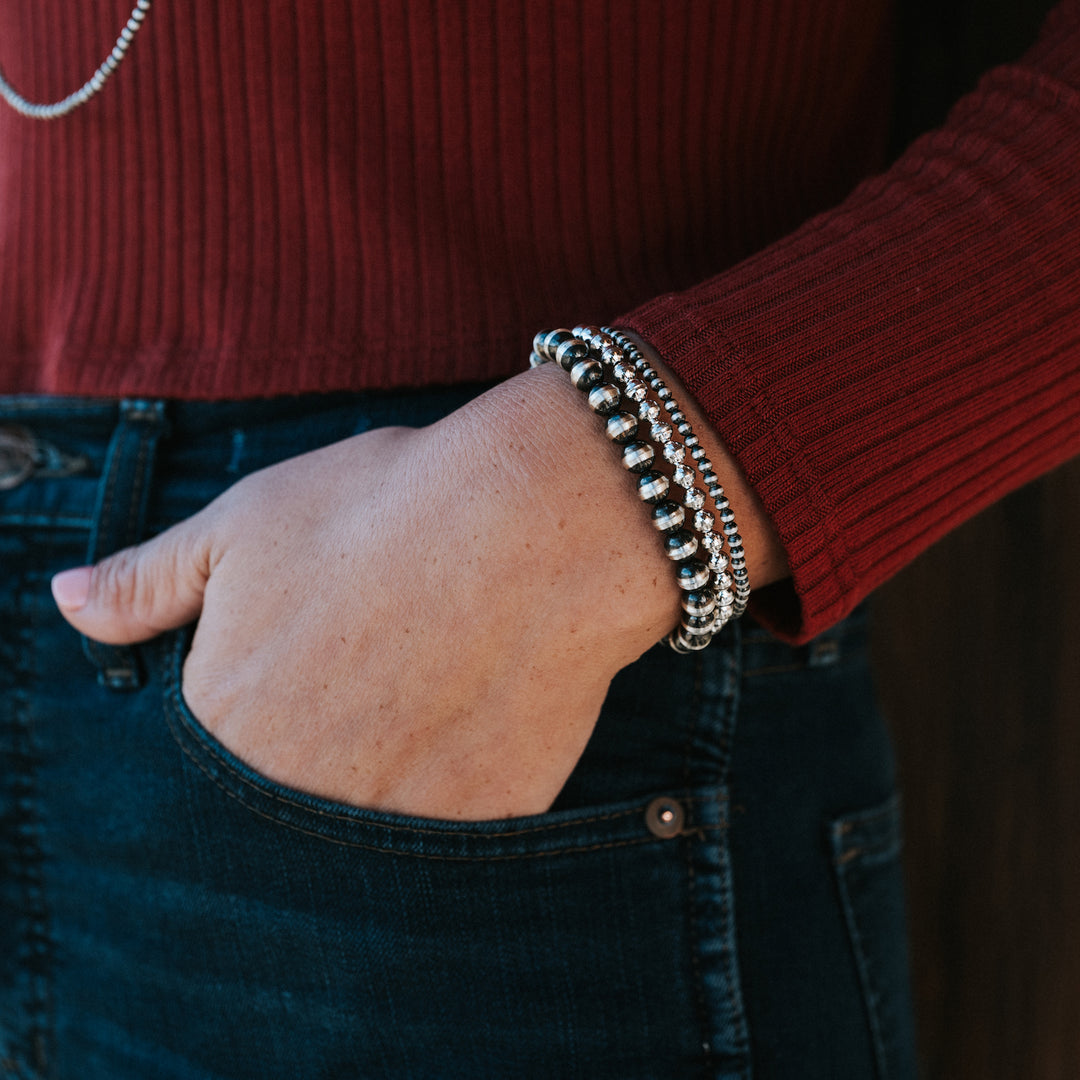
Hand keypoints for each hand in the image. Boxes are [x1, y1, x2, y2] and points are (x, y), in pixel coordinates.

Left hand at [52, 364, 787, 819]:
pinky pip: (447, 830)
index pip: (205, 750)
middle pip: (283, 794)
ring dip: (380, 769)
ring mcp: (392, 821)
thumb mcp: (243, 523)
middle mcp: (295, 794)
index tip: (305, 657)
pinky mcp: (481, 825)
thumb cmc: (381, 510)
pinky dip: (452, 785)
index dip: (258, 694)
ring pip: (363, 824)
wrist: (535, 524)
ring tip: (421, 690)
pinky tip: (474, 715)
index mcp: (223, 722)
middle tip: (371, 670)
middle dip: (316, 739)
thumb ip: (147, 580)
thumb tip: (66, 603)